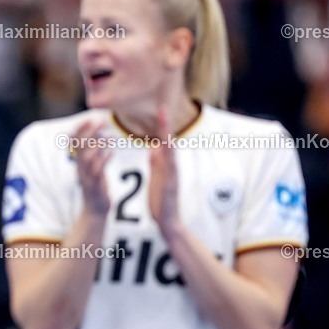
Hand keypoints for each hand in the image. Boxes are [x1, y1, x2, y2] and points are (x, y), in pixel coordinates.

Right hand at [72, 119, 110, 215]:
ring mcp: (87, 178)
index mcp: (79, 164)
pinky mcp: (95, 187)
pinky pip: (97, 172)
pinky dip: (103, 160)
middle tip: (102, 121)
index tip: (89, 118)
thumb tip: (98, 137)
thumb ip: (94, 154)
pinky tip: (111, 152)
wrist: (95, 211)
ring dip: (97, 145)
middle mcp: (80, 169)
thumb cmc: (97, 188)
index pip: (75, 143)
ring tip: (108, 135)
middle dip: (90, 133)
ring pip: (88, 159)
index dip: (80, 130)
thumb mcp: (93, 169)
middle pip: (81, 148)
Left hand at [148, 107, 180, 234]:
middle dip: (165, 126)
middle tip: (162, 108)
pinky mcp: (171, 185)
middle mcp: (171, 167)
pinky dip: (167, 159)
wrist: (167, 221)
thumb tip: (154, 148)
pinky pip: (169, 170)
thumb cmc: (161, 200)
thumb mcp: (157, 178)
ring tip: (164, 122)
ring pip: (170, 153)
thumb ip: (157, 163)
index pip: (164, 142)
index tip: (160, 109)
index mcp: (166, 165)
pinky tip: (163, 149)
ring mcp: (173, 176)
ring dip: (167, 137)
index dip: (162, 126)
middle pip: (169, 142)